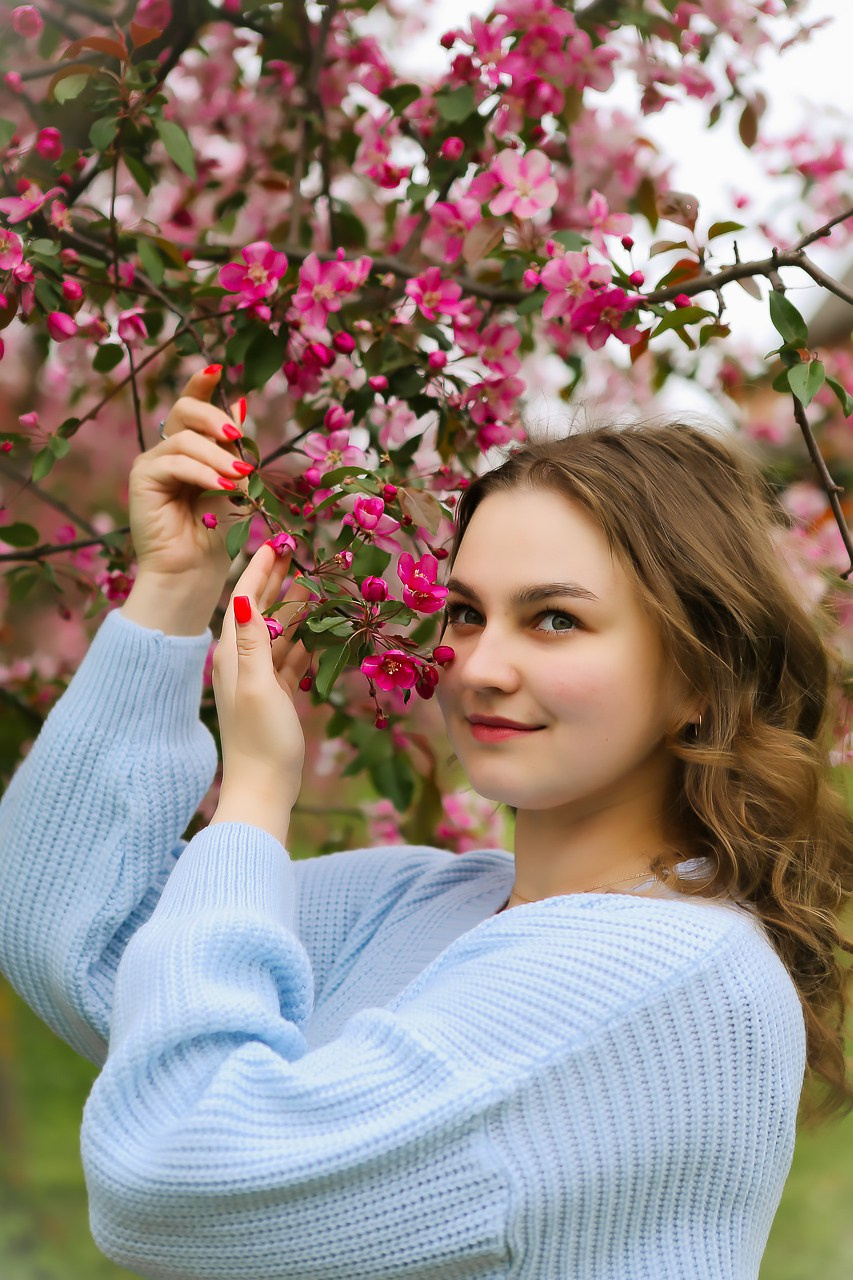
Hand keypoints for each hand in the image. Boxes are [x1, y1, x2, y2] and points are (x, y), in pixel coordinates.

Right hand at [127, 365, 251, 584]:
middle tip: (238, 437)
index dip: (202, 383)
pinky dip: (202, 472)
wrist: (192, 570)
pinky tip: (224, 485)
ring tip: (240, 475)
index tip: (219, 368)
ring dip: (217, 455)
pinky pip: (174, 462)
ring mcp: (151, 463)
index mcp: (188, 447)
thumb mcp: (233, 481)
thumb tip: (241, 404)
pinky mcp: (142, 479)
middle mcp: (166, 450)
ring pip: (184, 438)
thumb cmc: (215, 531)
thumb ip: (233, 447)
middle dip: (214, 418)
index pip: (192, 405)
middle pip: (186, 411)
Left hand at [211, 542, 313, 805]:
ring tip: (315, 582)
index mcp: (232, 654)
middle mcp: (242, 660)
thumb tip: (241, 596)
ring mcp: (260, 677)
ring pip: (280, 631)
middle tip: (298, 551)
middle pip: (261, 610)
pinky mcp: (276, 693)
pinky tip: (321, 626)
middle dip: (277, 580)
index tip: (277, 540)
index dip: (259, 568)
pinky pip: (291, 655)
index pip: (244, 598)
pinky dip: (306, 638)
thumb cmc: (260, 741)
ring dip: (296, 607)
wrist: (263, 790)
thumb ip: (252, 642)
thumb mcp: (258, 686)